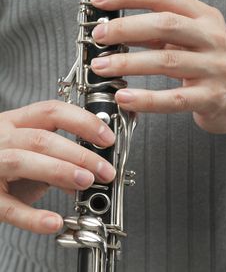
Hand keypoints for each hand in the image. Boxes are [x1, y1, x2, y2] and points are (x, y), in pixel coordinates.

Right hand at [0, 100, 114, 233]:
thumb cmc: (6, 164)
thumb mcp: (32, 154)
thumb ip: (59, 160)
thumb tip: (93, 172)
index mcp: (16, 122)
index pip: (52, 111)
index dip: (83, 122)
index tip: (107, 138)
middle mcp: (1, 138)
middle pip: (41, 138)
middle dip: (78, 154)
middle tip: (104, 170)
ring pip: (23, 161)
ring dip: (59, 171)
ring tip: (86, 182)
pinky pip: (7, 207)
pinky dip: (32, 216)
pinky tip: (54, 222)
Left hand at [90, 0, 225, 133]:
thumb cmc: (206, 64)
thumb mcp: (187, 40)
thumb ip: (157, 33)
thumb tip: (115, 29)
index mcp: (203, 17)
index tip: (101, 0)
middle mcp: (211, 38)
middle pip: (165, 25)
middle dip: (126, 28)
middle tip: (99, 35)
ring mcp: (213, 68)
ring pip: (167, 61)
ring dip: (129, 63)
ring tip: (102, 67)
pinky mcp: (211, 97)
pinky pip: (174, 99)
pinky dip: (146, 99)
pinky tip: (124, 97)